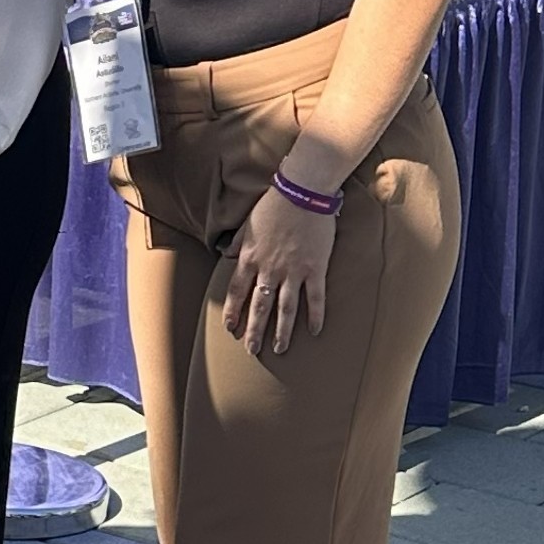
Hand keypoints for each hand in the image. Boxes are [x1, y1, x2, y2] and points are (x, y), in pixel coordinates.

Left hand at [225, 178, 337, 356]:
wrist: (303, 192)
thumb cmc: (273, 205)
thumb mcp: (247, 224)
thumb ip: (237, 244)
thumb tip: (226, 256)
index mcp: (250, 258)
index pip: (236, 291)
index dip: (233, 311)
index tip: (230, 328)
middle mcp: (269, 269)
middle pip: (259, 306)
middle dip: (254, 330)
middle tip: (251, 350)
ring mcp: (294, 271)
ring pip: (286, 308)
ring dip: (282, 331)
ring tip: (279, 349)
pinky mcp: (316, 269)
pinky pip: (316, 298)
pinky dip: (315, 316)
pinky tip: (314, 331)